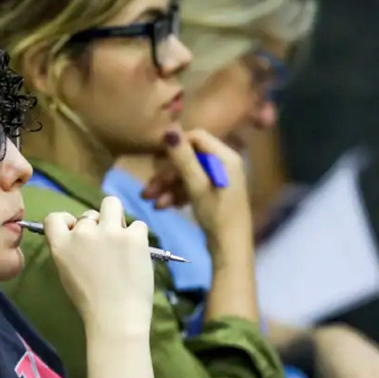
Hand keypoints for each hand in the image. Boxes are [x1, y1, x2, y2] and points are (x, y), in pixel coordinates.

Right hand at [44, 196, 153, 334]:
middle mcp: (82, 233)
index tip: (76, 231)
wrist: (116, 318)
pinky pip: (138, 225)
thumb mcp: (67, 274)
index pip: (55, 217)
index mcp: (61, 245)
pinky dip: (138, 237)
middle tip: (106, 248)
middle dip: (97, 226)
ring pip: (112, 204)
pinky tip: (136, 255)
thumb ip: (70, 250)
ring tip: (122, 240)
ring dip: (116, 218)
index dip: (67, 221)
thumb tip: (81, 234)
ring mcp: (109, 232)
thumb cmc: (90, 303)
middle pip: (88, 214)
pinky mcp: (133, 236)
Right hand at [142, 128, 251, 249]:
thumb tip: (169, 129)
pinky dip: (177, 194)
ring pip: (187, 174)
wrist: (230, 248)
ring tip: (151, 202)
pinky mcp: (214, 192)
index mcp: (225, 157)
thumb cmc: (217, 215)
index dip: (176, 145)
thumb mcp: (196, 186)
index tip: (156, 160)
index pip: (197, 137)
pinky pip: (192, 186)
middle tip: (147, 190)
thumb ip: (183, 158)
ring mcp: (219, 179)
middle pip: (190, 158)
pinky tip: (164, 207)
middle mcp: (224, 163)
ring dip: (168, 187)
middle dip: (167, 174)